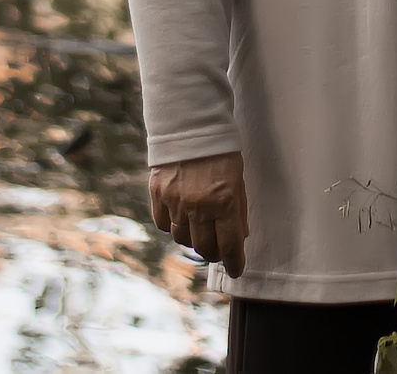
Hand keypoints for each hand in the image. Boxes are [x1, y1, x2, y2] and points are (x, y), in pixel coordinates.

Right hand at [148, 151, 249, 274]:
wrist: (190, 126)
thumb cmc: (221, 153)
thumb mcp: (238, 180)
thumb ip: (238, 211)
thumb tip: (239, 238)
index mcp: (224, 201)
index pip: (229, 245)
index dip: (234, 262)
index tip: (236, 270)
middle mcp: (198, 206)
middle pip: (204, 247)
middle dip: (214, 252)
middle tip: (218, 248)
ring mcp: (175, 201)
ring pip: (182, 239)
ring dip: (193, 239)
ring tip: (201, 228)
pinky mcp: (157, 195)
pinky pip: (164, 225)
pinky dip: (173, 226)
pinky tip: (182, 217)